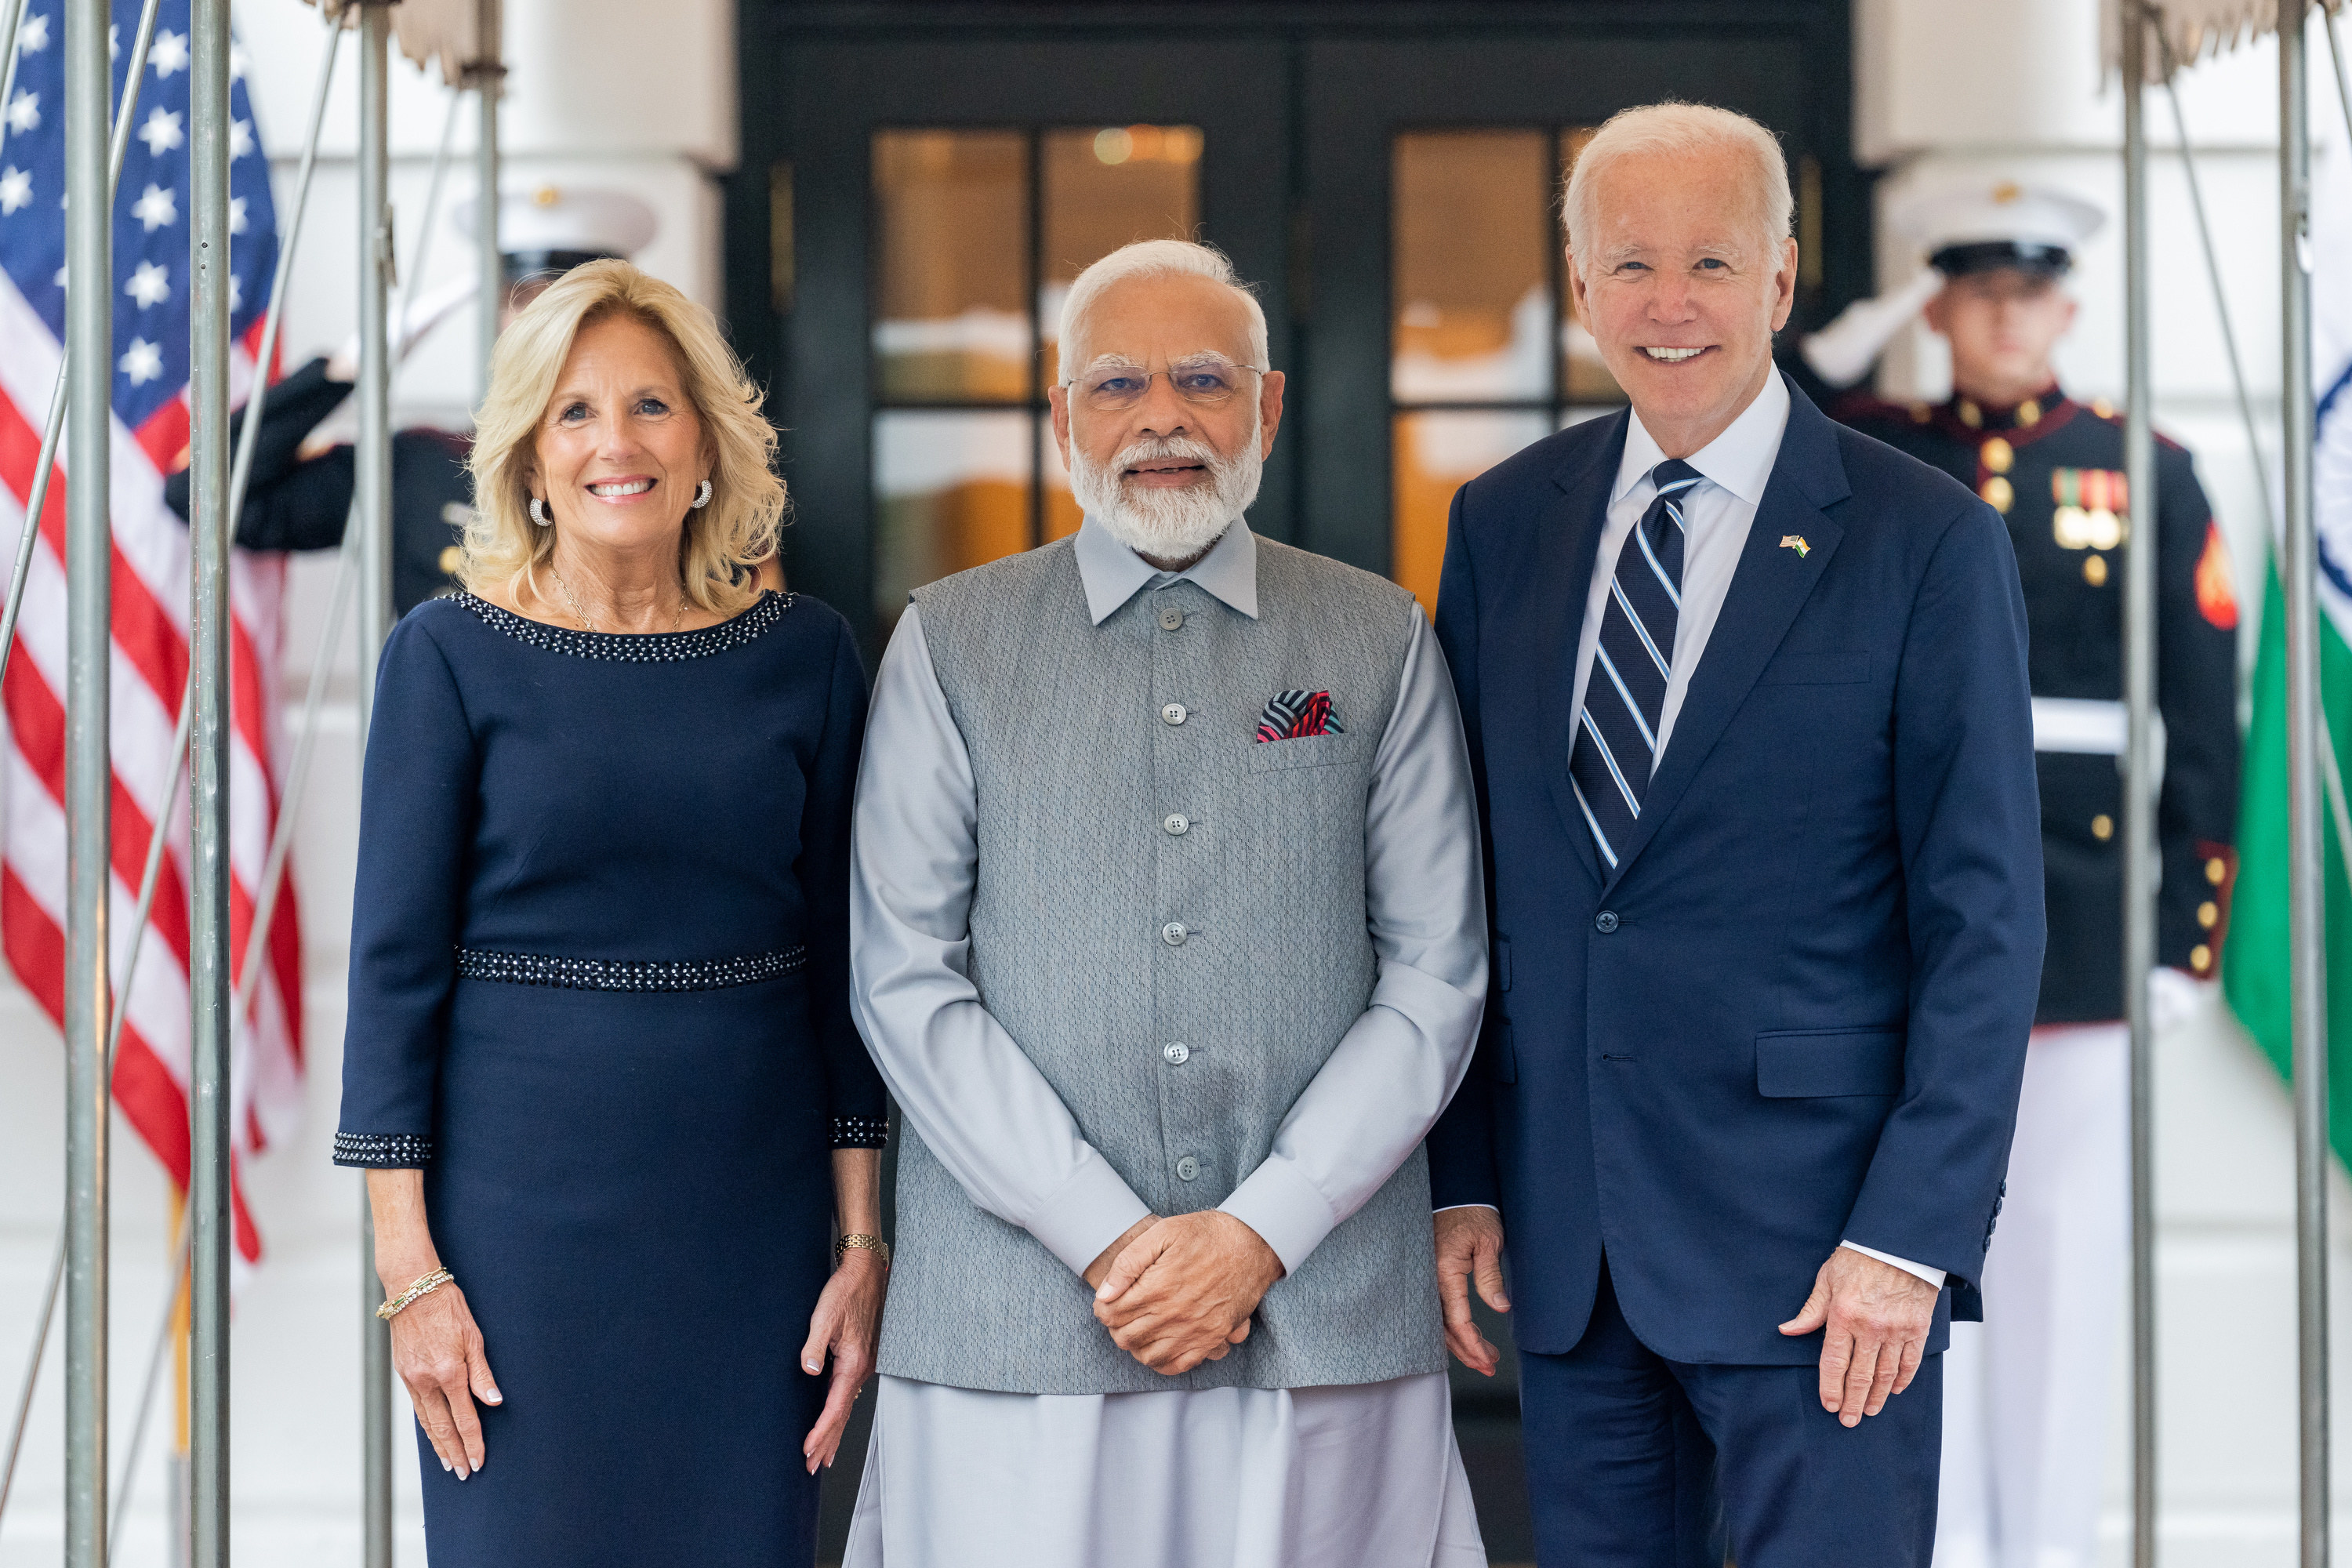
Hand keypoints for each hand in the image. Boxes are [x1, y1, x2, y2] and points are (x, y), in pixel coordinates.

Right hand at [388, 1280, 500, 1478]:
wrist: (412, 1289)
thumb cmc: (448, 1307)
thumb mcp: (474, 1336)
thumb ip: (482, 1373)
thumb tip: (493, 1402)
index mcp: (449, 1371)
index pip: (464, 1418)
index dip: (473, 1442)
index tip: (478, 1461)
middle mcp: (427, 1380)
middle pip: (442, 1427)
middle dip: (454, 1452)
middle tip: (462, 1474)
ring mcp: (412, 1378)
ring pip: (426, 1421)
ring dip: (438, 1444)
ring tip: (447, 1462)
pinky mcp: (403, 1373)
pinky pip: (416, 1407)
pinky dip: (426, 1425)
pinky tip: (432, 1434)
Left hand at [801, 1249, 887, 1472]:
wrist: (865, 1272)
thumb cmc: (845, 1291)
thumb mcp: (825, 1316)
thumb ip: (814, 1345)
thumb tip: (808, 1370)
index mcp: (853, 1363)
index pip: (835, 1407)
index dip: (820, 1431)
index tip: (806, 1450)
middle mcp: (862, 1369)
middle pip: (843, 1414)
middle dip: (827, 1442)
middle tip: (812, 1467)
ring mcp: (864, 1365)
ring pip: (848, 1406)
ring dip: (835, 1431)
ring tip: (825, 1455)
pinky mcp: (861, 1359)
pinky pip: (850, 1395)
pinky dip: (842, 1413)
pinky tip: (838, 1418)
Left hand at [1092, 1212, 1282, 1375]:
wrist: (1252, 1243)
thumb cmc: (1207, 1234)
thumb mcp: (1163, 1232)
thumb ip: (1128, 1262)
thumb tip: (1104, 1293)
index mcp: (1158, 1287)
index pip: (1111, 1313)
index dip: (1103, 1308)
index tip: (1107, 1301)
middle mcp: (1174, 1314)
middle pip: (1126, 1337)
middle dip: (1115, 1326)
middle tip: (1119, 1313)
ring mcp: (1194, 1330)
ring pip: (1148, 1356)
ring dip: (1135, 1344)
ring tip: (1137, 1327)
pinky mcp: (1212, 1338)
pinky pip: (1178, 1365)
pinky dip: (1162, 1361)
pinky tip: (1158, 1345)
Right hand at [1434, 1207, 1509, 1374]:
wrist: (1458, 1193)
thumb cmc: (1474, 1214)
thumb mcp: (1489, 1242)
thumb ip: (1491, 1276)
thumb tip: (1499, 1307)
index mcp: (1445, 1271)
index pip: (1458, 1320)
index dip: (1473, 1343)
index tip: (1488, 1359)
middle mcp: (1431, 1278)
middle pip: (1445, 1328)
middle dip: (1466, 1351)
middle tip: (1488, 1366)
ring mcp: (1429, 1277)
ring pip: (1440, 1321)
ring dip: (1460, 1342)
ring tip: (1483, 1357)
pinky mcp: (1432, 1275)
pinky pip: (1438, 1308)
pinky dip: (1451, 1327)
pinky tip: (1464, 1336)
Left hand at [1778, 1247, 1938, 1426]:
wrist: (1899, 1244)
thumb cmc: (1860, 1257)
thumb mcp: (1827, 1279)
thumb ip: (1810, 1311)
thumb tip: (1787, 1331)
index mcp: (1843, 1316)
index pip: (1833, 1362)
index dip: (1830, 1387)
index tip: (1829, 1405)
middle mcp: (1871, 1328)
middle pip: (1860, 1376)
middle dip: (1853, 1401)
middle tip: (1849, 1420)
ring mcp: (1897, 1330)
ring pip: (1885, 1375)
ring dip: (1877, 1397)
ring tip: (1870, 1411)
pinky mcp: (1918, 1329)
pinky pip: (1910, 1363)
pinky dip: (1902, 1380)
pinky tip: (1893, 1391)